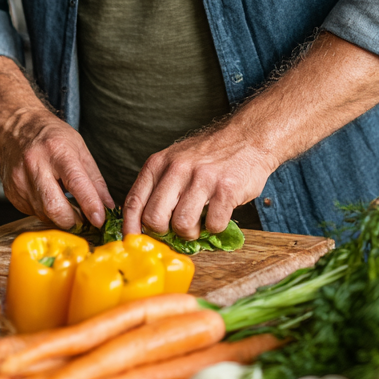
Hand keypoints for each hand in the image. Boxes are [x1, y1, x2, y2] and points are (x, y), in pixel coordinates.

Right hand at [0, 55, 113, 228]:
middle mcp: (35, 164)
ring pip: (44, 214)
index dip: (89, 204)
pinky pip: (32, 213)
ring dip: (59, 215)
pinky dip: (45, 211)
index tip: (99, 220)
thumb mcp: (80, 149)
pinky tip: (47, 195)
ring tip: (64, 200)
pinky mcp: (11, 192)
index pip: (75, 182)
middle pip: (54, 207)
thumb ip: (95, 180)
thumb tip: (108, 207)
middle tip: (83, 218)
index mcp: (57, 150)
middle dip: (73, 221)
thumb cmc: (51, 136)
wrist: (15, 127)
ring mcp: (19, 179)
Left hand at [122, 121, 273, 240]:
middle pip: (154, 219)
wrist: (247, 137)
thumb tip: (142, 223)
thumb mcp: (174, 161)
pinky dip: (215, 227)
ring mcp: (201, 178)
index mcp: (159, 163)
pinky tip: (218, 214)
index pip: (134, 202)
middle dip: (164, 233)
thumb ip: (158, 186)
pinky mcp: (226, 189)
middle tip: (176, 230)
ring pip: (182, 225)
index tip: (133, 241)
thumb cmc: (208, 155)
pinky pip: (213, 225)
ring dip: (191, 233)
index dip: (131, 227)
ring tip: (199, 223)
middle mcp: (177, 169)